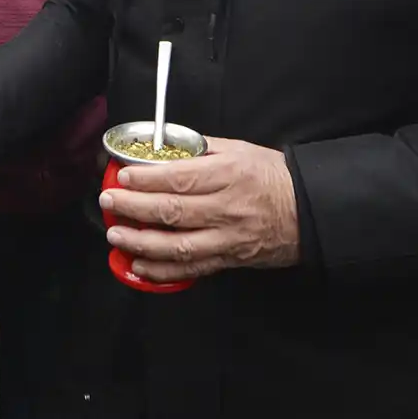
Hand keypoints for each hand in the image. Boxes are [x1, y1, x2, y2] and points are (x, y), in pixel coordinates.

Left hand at [100, 137, 298, 282]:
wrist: (308, 211)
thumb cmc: (272, 176)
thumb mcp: (240, 149)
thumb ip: (202, 149)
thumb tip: (165, 148)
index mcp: (228, 175)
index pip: (180, 178)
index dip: (147, 178)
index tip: (123, 175)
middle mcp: (226, 208)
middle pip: (172, 211)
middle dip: (134, 207)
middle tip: (109, 200)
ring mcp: (228, 238)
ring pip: (178, 245)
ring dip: (142, 242)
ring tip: (116, 234)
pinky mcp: (229, 260)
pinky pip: (192, 269)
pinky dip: (163, 271)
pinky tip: (140, 265)